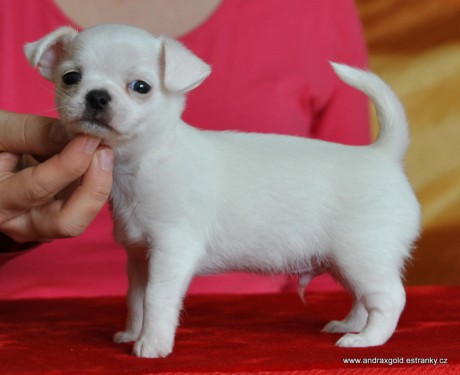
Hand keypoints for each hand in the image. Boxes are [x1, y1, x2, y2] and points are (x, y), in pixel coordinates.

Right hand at [0, 110, 113, 242]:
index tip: (89, 137)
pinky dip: (95, 185)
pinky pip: (83, 209)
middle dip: (94, 187)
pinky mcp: (57, 219)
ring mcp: (41, 226)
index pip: (38, 188)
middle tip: (104, 151)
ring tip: (102, 152)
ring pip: (81, 219)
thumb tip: (68, 135)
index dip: (70, 163)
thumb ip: (28, 132)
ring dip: (98, 186)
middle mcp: (18, 223)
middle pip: (67, 222)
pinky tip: (98, 160)